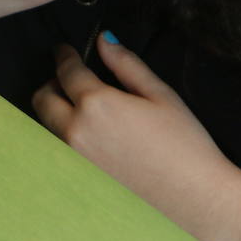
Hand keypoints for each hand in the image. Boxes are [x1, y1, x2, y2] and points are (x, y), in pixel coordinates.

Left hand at [33, 34, 240, 240]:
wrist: (197, 200)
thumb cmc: (185, 145)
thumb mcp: (161, 95)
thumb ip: (127, 65)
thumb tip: (104, 40)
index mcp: (96, 104)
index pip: (66, 71)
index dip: (64, 55)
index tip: (65, 50)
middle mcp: (75, 130)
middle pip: (42, 98)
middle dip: (51, 83)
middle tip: (69, 79)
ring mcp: (72, 158)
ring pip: (47, 124)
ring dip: (56, 109)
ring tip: (81, 107)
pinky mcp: (77, 178)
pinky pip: (58, 149)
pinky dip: (64, 135)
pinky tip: (91, 136)